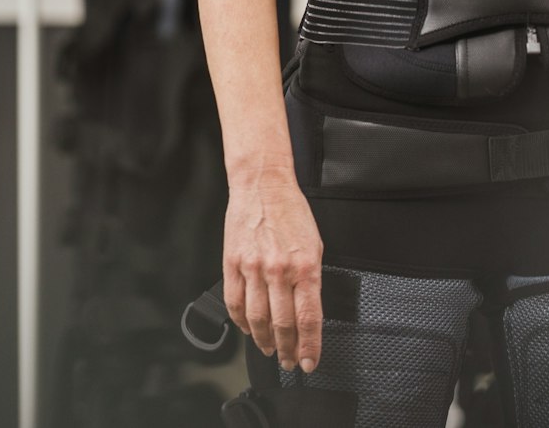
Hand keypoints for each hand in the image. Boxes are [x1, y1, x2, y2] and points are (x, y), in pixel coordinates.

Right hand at [223, 170, 324, 372]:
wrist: (263, 187)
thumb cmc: (292, 213)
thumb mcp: (315, 246)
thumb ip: (311, 280)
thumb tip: (308, 312)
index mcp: (306, 266)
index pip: (309, 318)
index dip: (310, 346)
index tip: (310, 362)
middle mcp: (280, 270)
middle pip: (283, 324)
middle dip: (287, 350)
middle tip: (289, 363)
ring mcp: (253, 269)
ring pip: (257, 319)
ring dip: (265, 341)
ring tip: (270, 351)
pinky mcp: (233, 265)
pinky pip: (235, 304)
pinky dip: (242, 323)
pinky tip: (249, 330)